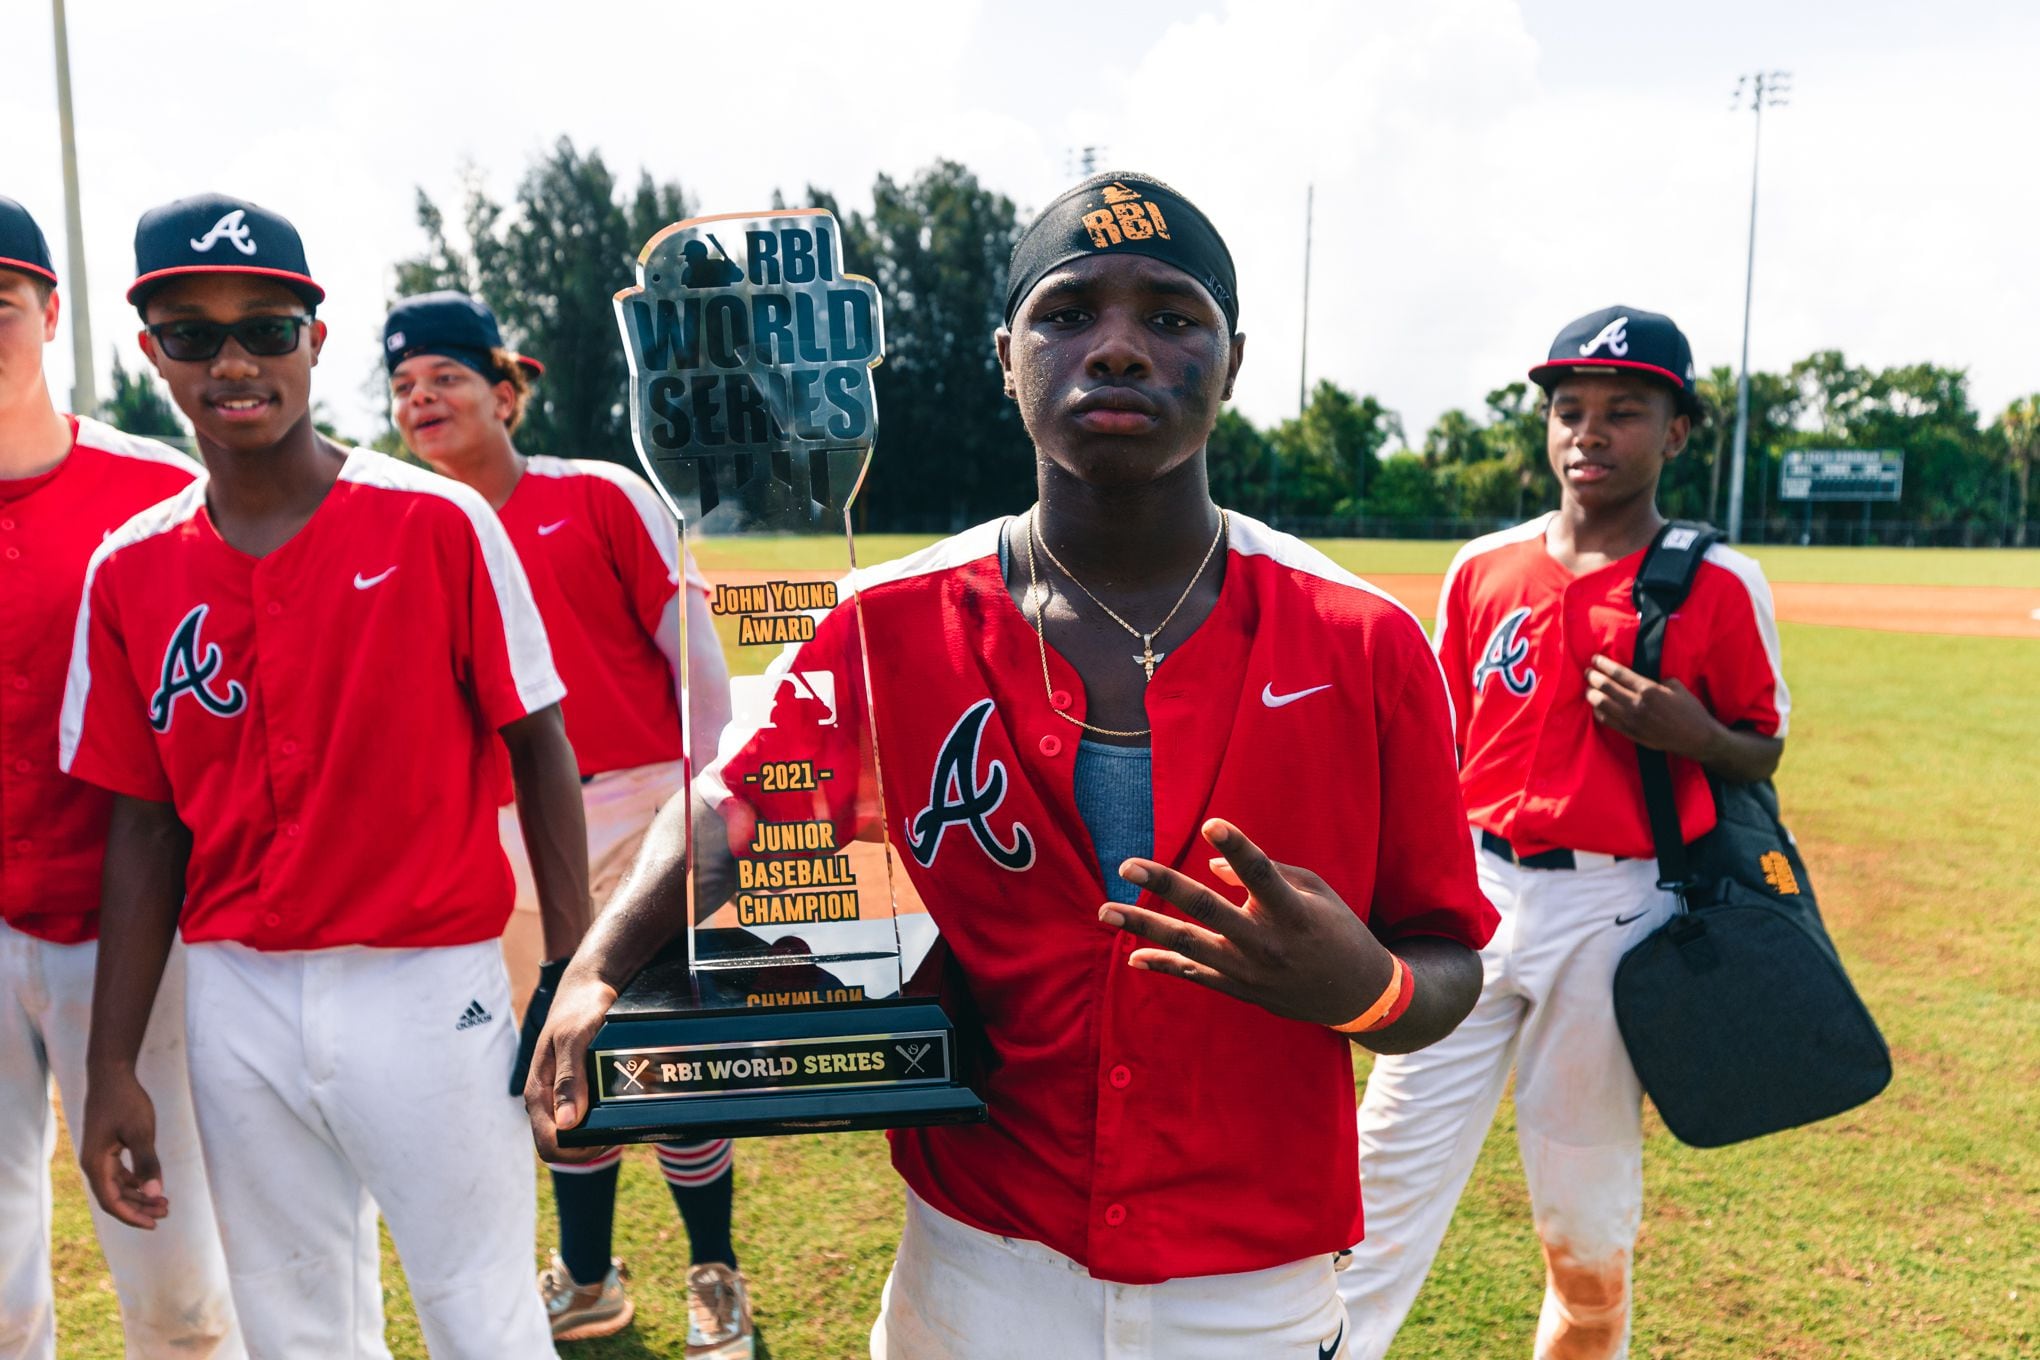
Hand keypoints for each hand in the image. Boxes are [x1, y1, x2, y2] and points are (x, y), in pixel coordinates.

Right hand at [79, 1069, 168, 1229]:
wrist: (111, 1076)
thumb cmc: (125, 1102)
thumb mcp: (141, 1132)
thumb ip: (147, 1163)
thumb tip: (154, 1193)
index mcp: (96, 1164)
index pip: (111, 1202)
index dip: (131, 1216)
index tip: (153, 1224)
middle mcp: (93, 1164)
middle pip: (115, 1197)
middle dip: (140, 1208)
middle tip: (166, 1212)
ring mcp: (99, 1157)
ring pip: (118, 1187)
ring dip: (139, 1196)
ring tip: (164, 1202)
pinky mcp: (107, 1149)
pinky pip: (119, 1175)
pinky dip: (136, 1183)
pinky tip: (152, 1185)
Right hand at [522, 963, 619, 1163]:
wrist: (587, 989)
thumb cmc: (578, 1010)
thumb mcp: (575, 1040)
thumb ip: (570, 1079)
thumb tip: (568, 1123)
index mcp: (538, 1092)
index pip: (548, 1145)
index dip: (575, 1151)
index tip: (603, 1138)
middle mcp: (547, 1100)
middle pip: (563, 1147)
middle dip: (590, 1146)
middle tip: (617, 1128)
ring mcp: (561, 1097)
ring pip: (576, 1136)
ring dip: (598, 1134)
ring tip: (620, 1117)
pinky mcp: (576, 1090)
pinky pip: (586, 1118)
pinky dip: (602, 1120)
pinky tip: (618, 1108)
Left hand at [1101, 818, 1393, 1026]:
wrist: (1356, 995)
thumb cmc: (1337, 929)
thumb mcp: (1317, 892)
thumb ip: (1268, 873)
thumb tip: (1212, 867)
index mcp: (1293, 911)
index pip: (1261, 874)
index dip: (1237, 847)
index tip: (1210, 822)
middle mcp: (1267, 942)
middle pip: (1208, 910)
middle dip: (1165, 885)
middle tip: (1126, 865)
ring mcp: (1249, 970)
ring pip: (1188, 945)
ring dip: (1144, 926)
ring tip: (1106, 911)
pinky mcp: (1240, 989)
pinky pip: (1194, 975)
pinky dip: (1163, 964)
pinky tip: (1133, 956)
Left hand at [1585, 655, 1723, 759]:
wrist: (1696, 738)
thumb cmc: (1690, 710)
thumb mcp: (1676, 686)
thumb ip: (1656, 680)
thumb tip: (1641, 678)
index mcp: (1649, 690)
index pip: (1619, 674)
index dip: (1604, 665)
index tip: (1595, 658)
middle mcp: (1637, 705)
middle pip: (1606, 688)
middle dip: (1593, 677)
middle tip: (1587, 671)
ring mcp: (1632, 721)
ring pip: (1602, 705)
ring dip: (1592, 694)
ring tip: (1589, 688)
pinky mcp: (1631, 733)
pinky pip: (1607, 721)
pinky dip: (1598, 711)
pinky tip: (1596, 706)